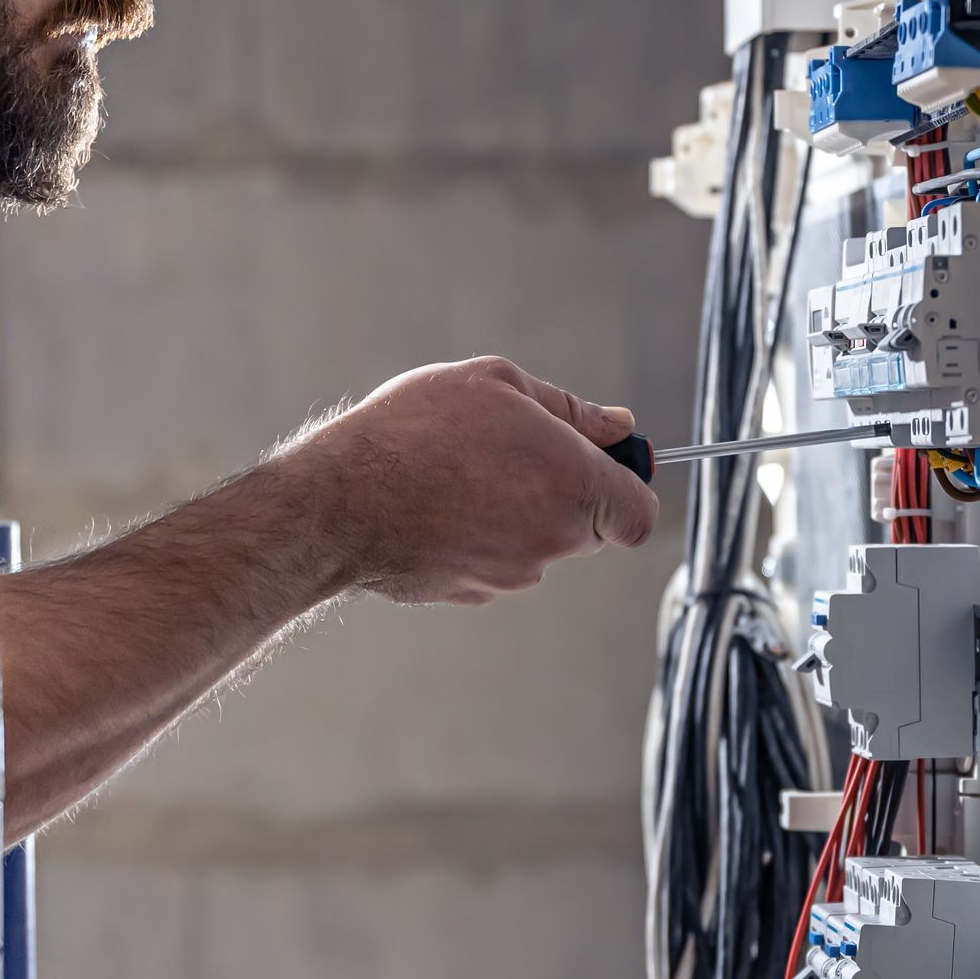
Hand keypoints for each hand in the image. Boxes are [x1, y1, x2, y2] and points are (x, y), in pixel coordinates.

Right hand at [297, 354, 657, 603]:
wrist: (340, 501)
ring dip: (513, 512)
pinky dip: (477, 537)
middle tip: (509, 452)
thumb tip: (617, 427)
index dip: (628, 489)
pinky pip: (494, 562)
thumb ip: (570, 409)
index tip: (601, 466)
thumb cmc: (415, 431)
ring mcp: (512, 574)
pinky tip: (436, 506)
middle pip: (587, 527)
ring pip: (536, 543)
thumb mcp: (497, 384)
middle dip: (562, 492)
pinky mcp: (473, 593)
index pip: (639, 514)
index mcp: (573, 484)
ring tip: (457, 473)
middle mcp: (552, 539)